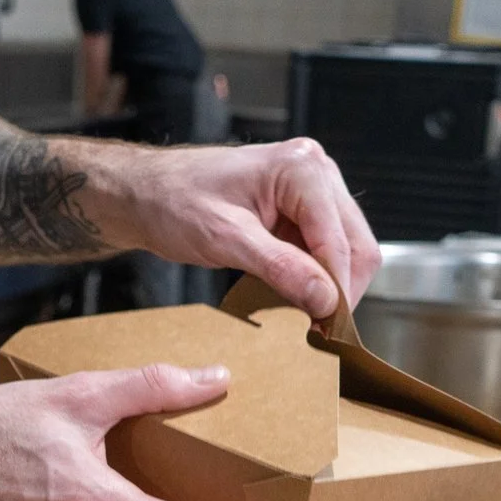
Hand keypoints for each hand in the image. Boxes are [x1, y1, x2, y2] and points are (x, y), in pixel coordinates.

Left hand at [95, 138, 381, 318]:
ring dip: (328, 286)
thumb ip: (279, 267)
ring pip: (346, 250)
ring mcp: (311, 189)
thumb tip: (325, 299)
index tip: (327, 332)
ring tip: (305, 318)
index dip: (337, 290)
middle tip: (319, 332)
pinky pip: (323, 250)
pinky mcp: (301, 209)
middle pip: (356, 244)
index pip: (340, 241)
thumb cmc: (173, 201)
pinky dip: (314, 278)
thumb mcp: (224, 239)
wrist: (144, 193)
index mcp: (300, 168)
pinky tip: (293, 298)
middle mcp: (315, 171)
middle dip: (340, 290)